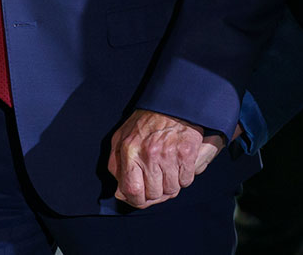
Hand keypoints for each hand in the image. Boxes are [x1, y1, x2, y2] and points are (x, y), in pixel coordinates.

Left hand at [107, 109, 224, 208]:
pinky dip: (184, 178)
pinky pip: (186, 180)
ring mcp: (169, 154)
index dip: (137, 200)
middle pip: (154, 194)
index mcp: (130, 150)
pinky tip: (179, 166)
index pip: (132, 190)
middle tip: (157, 183)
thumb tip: (120, 192)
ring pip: (172, 190)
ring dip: (171, 185)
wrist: (172, 103)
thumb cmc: (146, 121)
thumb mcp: (121, 138)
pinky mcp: (187, 153)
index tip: (140, 199)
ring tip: (168, 171)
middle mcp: (149, 154)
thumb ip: (116, 165)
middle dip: (156, 193)